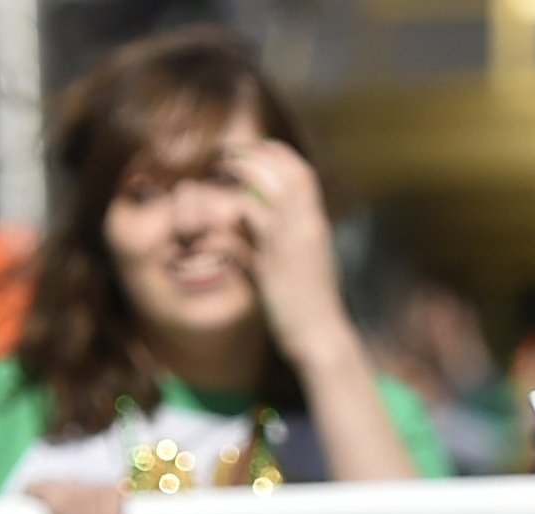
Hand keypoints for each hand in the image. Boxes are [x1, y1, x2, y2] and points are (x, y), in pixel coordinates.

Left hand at [228, 137, 353, 370]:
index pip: (300, 169)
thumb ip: (278, 237)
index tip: (246, 153)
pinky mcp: (273, 258)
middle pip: (283, 166)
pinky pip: (246, 214)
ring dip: (237, 172)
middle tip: (222, 156)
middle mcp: (308, 224)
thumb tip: (249, 220)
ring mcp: (291, 239)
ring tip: (215, 174)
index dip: (272, 153)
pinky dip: (226, 206)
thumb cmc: (308, 306)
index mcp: (317, 223)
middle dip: (250, 154)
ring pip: (264, 183)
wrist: (322, 339)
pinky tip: (212, 212)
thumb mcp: (298, 263)